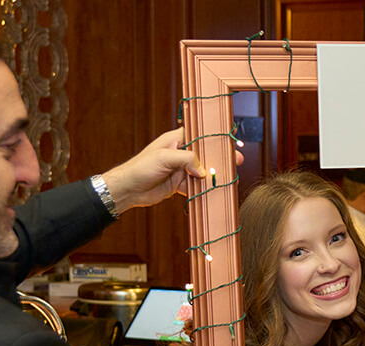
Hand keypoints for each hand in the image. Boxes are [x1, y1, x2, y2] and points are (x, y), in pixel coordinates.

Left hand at [101, 128, 243, 211]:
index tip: (229, 142)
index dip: (214, 138)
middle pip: (205, 154)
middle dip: (220, 158)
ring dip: (213, 176)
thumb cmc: (140, 168)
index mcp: (176, 140)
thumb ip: (187, 159)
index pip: (199, 135)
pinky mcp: (179, 184)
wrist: (128, 189)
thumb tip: (204, 170)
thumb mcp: (164, 158)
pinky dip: (204, 190)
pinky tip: (213, 192)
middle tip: (236, 161)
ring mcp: (180, 169)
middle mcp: (180, 153)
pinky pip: (196, 186)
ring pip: (202, 171)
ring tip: (227, 178)